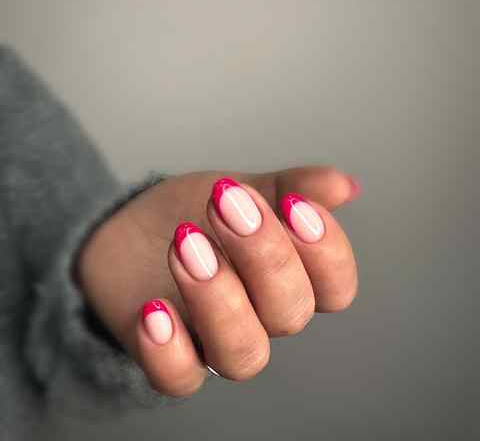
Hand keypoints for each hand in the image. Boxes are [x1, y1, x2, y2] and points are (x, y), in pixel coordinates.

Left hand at [76, 166, 359, 396]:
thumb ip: (289, 188)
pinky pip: (179, 379)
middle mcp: (260, 318)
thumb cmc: (196, 213)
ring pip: (243, 353)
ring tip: (186, 242)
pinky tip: (153, 309)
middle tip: (227, 205)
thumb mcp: (241, 191)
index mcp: (288, 279)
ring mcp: (215, 342)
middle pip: (290, 314)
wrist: (132, 233)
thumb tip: (344, 186)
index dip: (325, 251)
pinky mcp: (168, 358)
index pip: (335, 287)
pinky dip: (169, 351)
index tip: (293, 203)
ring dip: (218, 297)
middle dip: (264, 257)